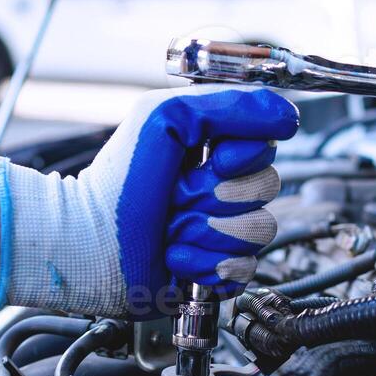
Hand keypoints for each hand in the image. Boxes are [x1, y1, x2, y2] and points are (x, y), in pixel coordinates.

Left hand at [0, 86, 297, 317]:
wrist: (90, 247)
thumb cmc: (117, 186)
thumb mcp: (165, 119)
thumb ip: (227, 105)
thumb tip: (286, 113)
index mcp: (214, 148)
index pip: (266, 146)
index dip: (239, 157)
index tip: (210, 159)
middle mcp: (223, 187)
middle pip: (267, 189)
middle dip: (216, 197)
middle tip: (176, 198)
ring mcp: (223, 230)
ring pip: (259, 231)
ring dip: (206, 232)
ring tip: (171, 231)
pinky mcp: (219, 269)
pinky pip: (245, 269)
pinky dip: (205, 265)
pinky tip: (176, 258)